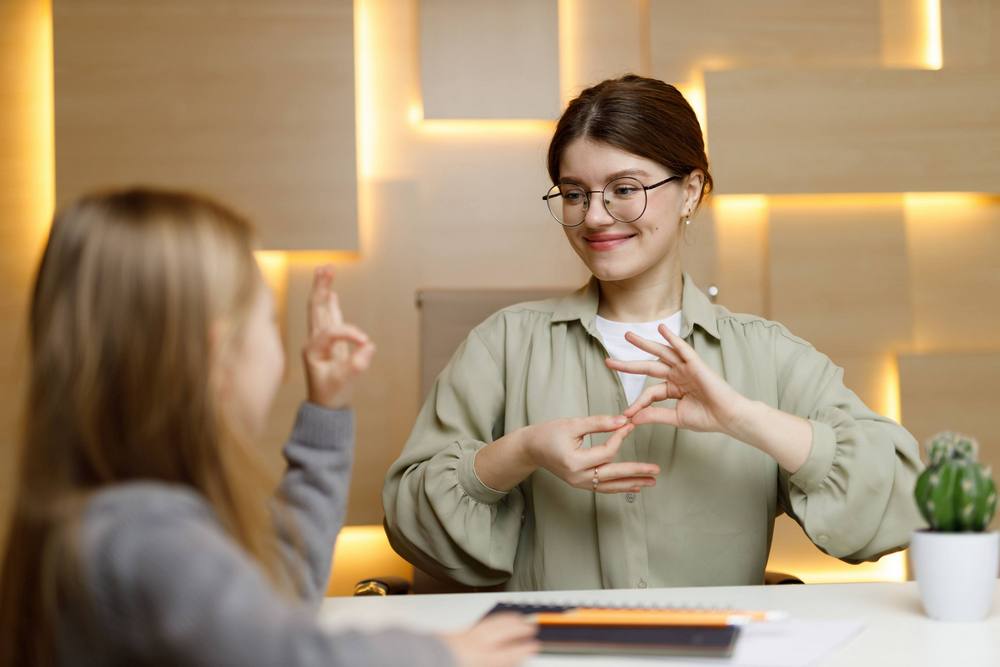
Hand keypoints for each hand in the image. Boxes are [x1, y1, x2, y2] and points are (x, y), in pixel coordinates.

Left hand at [301, 265, 375, 409]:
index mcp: (314, 349)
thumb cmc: (332, 396)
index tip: (366, 343)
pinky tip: (330, 291)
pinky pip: (328, 317)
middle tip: (325, 267)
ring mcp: (320, 341)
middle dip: (321, 287)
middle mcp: (314, 341)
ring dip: (324, 289)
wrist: (325, 408)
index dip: (350, 334)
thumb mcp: (344, 383)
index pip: (332, 331)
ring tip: (325, 269)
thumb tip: (368, 347)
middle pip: (316, 308)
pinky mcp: (328, 343)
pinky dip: (330, 303)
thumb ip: (356, 365)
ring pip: (320, 309)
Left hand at [441, 613, 538, 666]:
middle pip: (501, 632)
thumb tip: (504, 657)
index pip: (508, 653)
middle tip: (530, 624)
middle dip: (517, 628)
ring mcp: (460, 636)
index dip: (523, 649)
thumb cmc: (438, 664)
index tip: (534, 645)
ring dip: (504, 620)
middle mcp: (473, 645)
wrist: (411, 660)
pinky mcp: (449, 634)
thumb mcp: (472, 665)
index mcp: (480, 659)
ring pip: (487, 624)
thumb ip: (489, 659)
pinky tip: (487, 622)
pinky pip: (474, 625)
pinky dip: (485, 622)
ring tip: (514, 617)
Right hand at [523, 416, 658, 492]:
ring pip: (610, 485)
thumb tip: (624, 421)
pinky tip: (634, 486)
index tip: (629, 424)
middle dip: (636, 472)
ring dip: (631, 483)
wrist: (531, 448)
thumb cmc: (549, 433)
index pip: (606, 452)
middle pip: (613, 474)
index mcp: (575, 461)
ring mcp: (579, 483)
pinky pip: (603, 487)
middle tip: (655, 470)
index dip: (620, 437)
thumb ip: (599, 423)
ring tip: (651, 482)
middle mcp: (578, 476)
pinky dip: (619, 487)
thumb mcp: (573, 424)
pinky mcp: (580, 483)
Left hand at [605, 324, 748, 435]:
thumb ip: (655, 415)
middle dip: (628, 364)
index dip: (638, 402)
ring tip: (628, 336)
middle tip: (608, 361)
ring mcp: (686, 368)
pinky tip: (661, 329)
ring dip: (644, 344)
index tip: (627, 414)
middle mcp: (678, 375)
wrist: (729, 418)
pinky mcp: (696, 364)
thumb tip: (632, 418)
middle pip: (648, 366)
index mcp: (673, 388)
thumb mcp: (675, 417)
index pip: (649, 392)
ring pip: (661, 353)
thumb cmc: (708, 418)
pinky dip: (672, 338)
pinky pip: (682, 348)